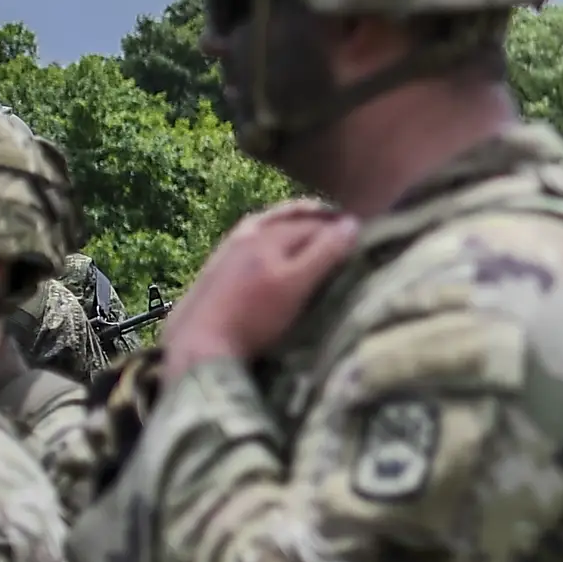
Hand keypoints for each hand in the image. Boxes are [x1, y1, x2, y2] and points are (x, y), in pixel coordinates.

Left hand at [161, 203, 361, 368]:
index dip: (341, 228)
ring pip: (268, 226)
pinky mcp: (216, 268)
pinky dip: (270, 237)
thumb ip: (324, 253)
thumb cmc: (253, 317)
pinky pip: (250, 239)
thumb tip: (353, 223)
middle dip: (316, 217)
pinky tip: (272, 250)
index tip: (364, 232)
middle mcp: (247, 234)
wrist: (198, 343)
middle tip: (340, 221)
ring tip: (310, 227)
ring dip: (291, 223)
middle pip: (290, 218)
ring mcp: (228, 250)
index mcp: (268, 235)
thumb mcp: (295, 285)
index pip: (316, 224)